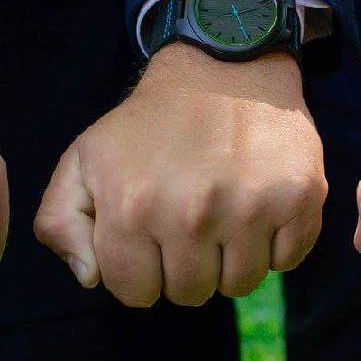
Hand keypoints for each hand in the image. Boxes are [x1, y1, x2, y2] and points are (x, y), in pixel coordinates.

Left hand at [34, 43, 324, 306]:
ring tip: (224, 214)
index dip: (140, 271)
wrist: (222, 66)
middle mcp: (192, 215)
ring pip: (241, 284)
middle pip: (191, 293)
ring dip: (231, 260)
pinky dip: (276, 243)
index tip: (150, 239)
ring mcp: (250, 209)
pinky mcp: (299, 199)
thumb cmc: (148, 124)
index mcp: (132, 210)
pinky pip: (287, 260)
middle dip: (185, 268)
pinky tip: (259, 205)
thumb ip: (61, 223)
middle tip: (189, 225)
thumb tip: (91, 277)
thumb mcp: (84, 160)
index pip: (136, 293)